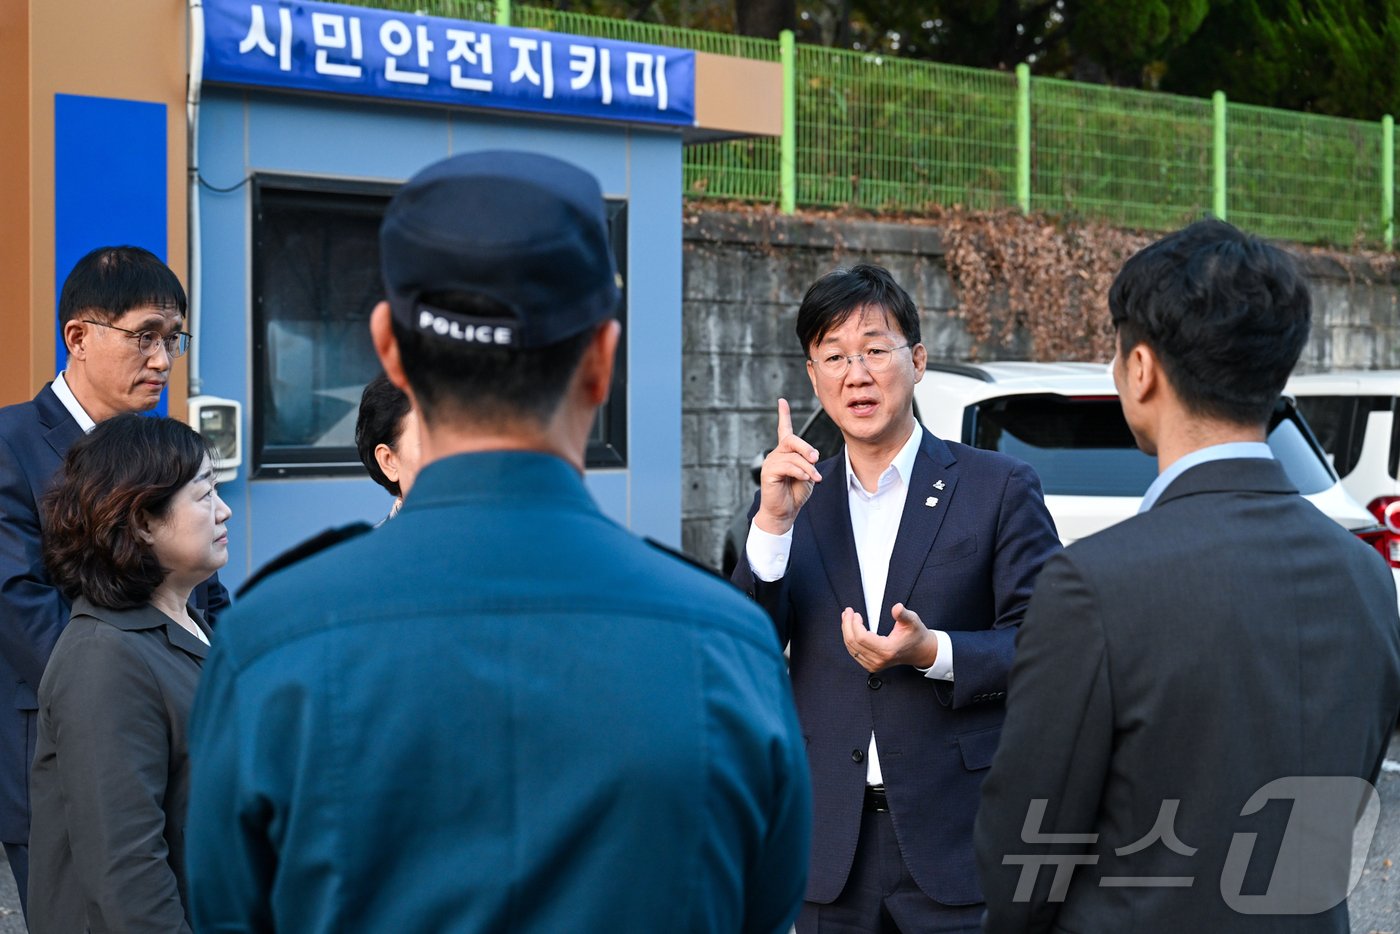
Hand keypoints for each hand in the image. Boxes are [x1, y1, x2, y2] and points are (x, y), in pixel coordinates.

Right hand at [754, 398, 821, 535]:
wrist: (784, 512)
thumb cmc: (795, 493)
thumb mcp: (807, 475)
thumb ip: (808, 462)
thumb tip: (811, 456)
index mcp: (785, 453)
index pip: (783, 430)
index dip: (783, 415)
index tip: (781, 401)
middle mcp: (776, 454)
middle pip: (791, 440)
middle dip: (806, 447)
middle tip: (816, 458)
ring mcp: (771, 462)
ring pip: (793, 456)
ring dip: (809, 467)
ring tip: (816, 478)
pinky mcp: (768, 472)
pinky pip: (788, 466)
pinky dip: (801, 472)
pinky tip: (806, 479)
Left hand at [841, 603, 937, 672]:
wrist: (920, 651)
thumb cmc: (915, 635)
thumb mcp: (912, 621)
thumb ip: (903, 614)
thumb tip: (897, 607)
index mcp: (887, 650)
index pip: (861, 637)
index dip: (854, 624)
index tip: (855, 613)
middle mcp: (879, 660)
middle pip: (853, 643)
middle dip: (847, 625)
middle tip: (847, 612)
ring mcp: (874, 665)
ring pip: (851, 648)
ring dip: (846, 631)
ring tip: (846, 617)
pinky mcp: (871, 666)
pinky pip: (854, 652)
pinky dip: (850, 640)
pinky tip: (849, 629)